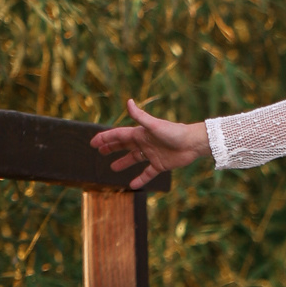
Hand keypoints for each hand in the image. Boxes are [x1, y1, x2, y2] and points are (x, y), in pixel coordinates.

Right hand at [90, 99, 210, 188]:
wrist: (192, 143)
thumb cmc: (174, 132)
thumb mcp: (154, 125)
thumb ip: (140, 116)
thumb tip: (128, 101)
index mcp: (140, 133)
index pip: (118, 135)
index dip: (105, 138)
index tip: (93, 142)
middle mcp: (144, 143)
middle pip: (124, 146)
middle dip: (111, 148)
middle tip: (99, 152)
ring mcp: (152, 154)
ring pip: (134, 159)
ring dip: (123, 162)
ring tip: (113, 168)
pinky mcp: (161, 165)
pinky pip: (148, 173)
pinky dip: (141, 179)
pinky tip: (133, 185)